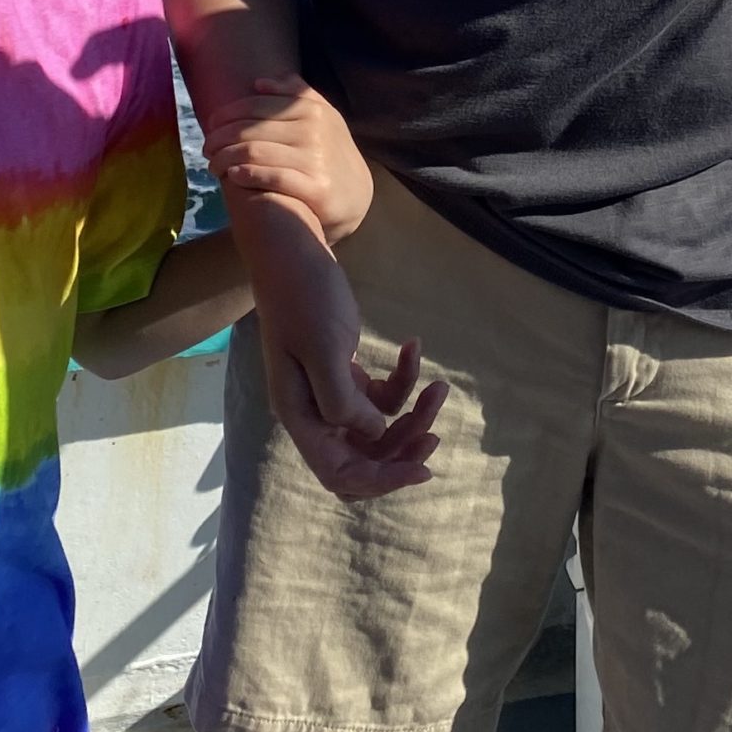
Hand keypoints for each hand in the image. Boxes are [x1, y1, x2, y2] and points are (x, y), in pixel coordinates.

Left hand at [201, 74, 373, 244]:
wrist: (356, 194)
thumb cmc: (329, 151)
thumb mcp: (322, 116)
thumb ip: (296, 94)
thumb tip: (259, 83)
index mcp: (311, 108)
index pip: (255, 106)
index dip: (226, 114)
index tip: (211, 125)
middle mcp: (314, 130)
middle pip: (249, 129)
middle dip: (219, 138)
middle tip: (207, 149)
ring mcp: (315, 159)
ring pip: (253, 152)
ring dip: (224, 159)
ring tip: (214, 166)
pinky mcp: (315, 188)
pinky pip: (271, 176)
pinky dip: (246, 174)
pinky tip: (233, 176)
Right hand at [243, 205, 446, 499]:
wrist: (293, 250)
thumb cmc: (304, 297)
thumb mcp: (324, 349)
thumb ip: (344, 401)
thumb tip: (372, 433)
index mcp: (301, 417)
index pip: (340, 474)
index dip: (381, 481)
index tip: (423, 470)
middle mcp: (314, 413)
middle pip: (364, 458)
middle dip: (402, 449)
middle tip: (436, 429)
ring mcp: (330, 393)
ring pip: (378, 428)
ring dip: (412, 415)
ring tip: (439, 387)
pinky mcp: (344, 371)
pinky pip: (381, 394)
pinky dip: (403, 379)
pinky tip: (414, 347)